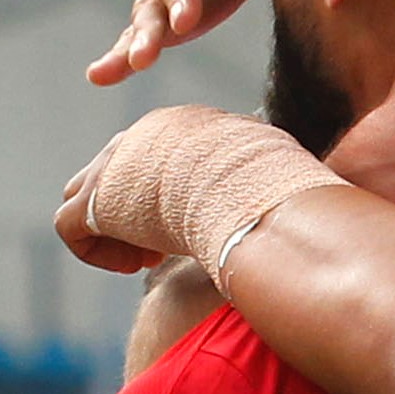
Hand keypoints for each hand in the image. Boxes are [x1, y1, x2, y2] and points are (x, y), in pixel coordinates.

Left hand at [60, 104, 295, 274]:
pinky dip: (98, 254)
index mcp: (177, 128)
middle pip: (109, 173)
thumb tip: (324, 185)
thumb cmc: (265, 181)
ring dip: (110, 233)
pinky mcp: (90, 200)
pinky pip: (70, 229)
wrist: (237, 184)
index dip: (168, 199)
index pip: (153, 159)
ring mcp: (108, 167)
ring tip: (146, 257)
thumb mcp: (274, 170)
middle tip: (164, 244)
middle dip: (130, 212)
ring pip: (81, 199)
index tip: (195, 224)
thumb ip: (275, 174)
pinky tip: (136, 265)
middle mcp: (136, 139)